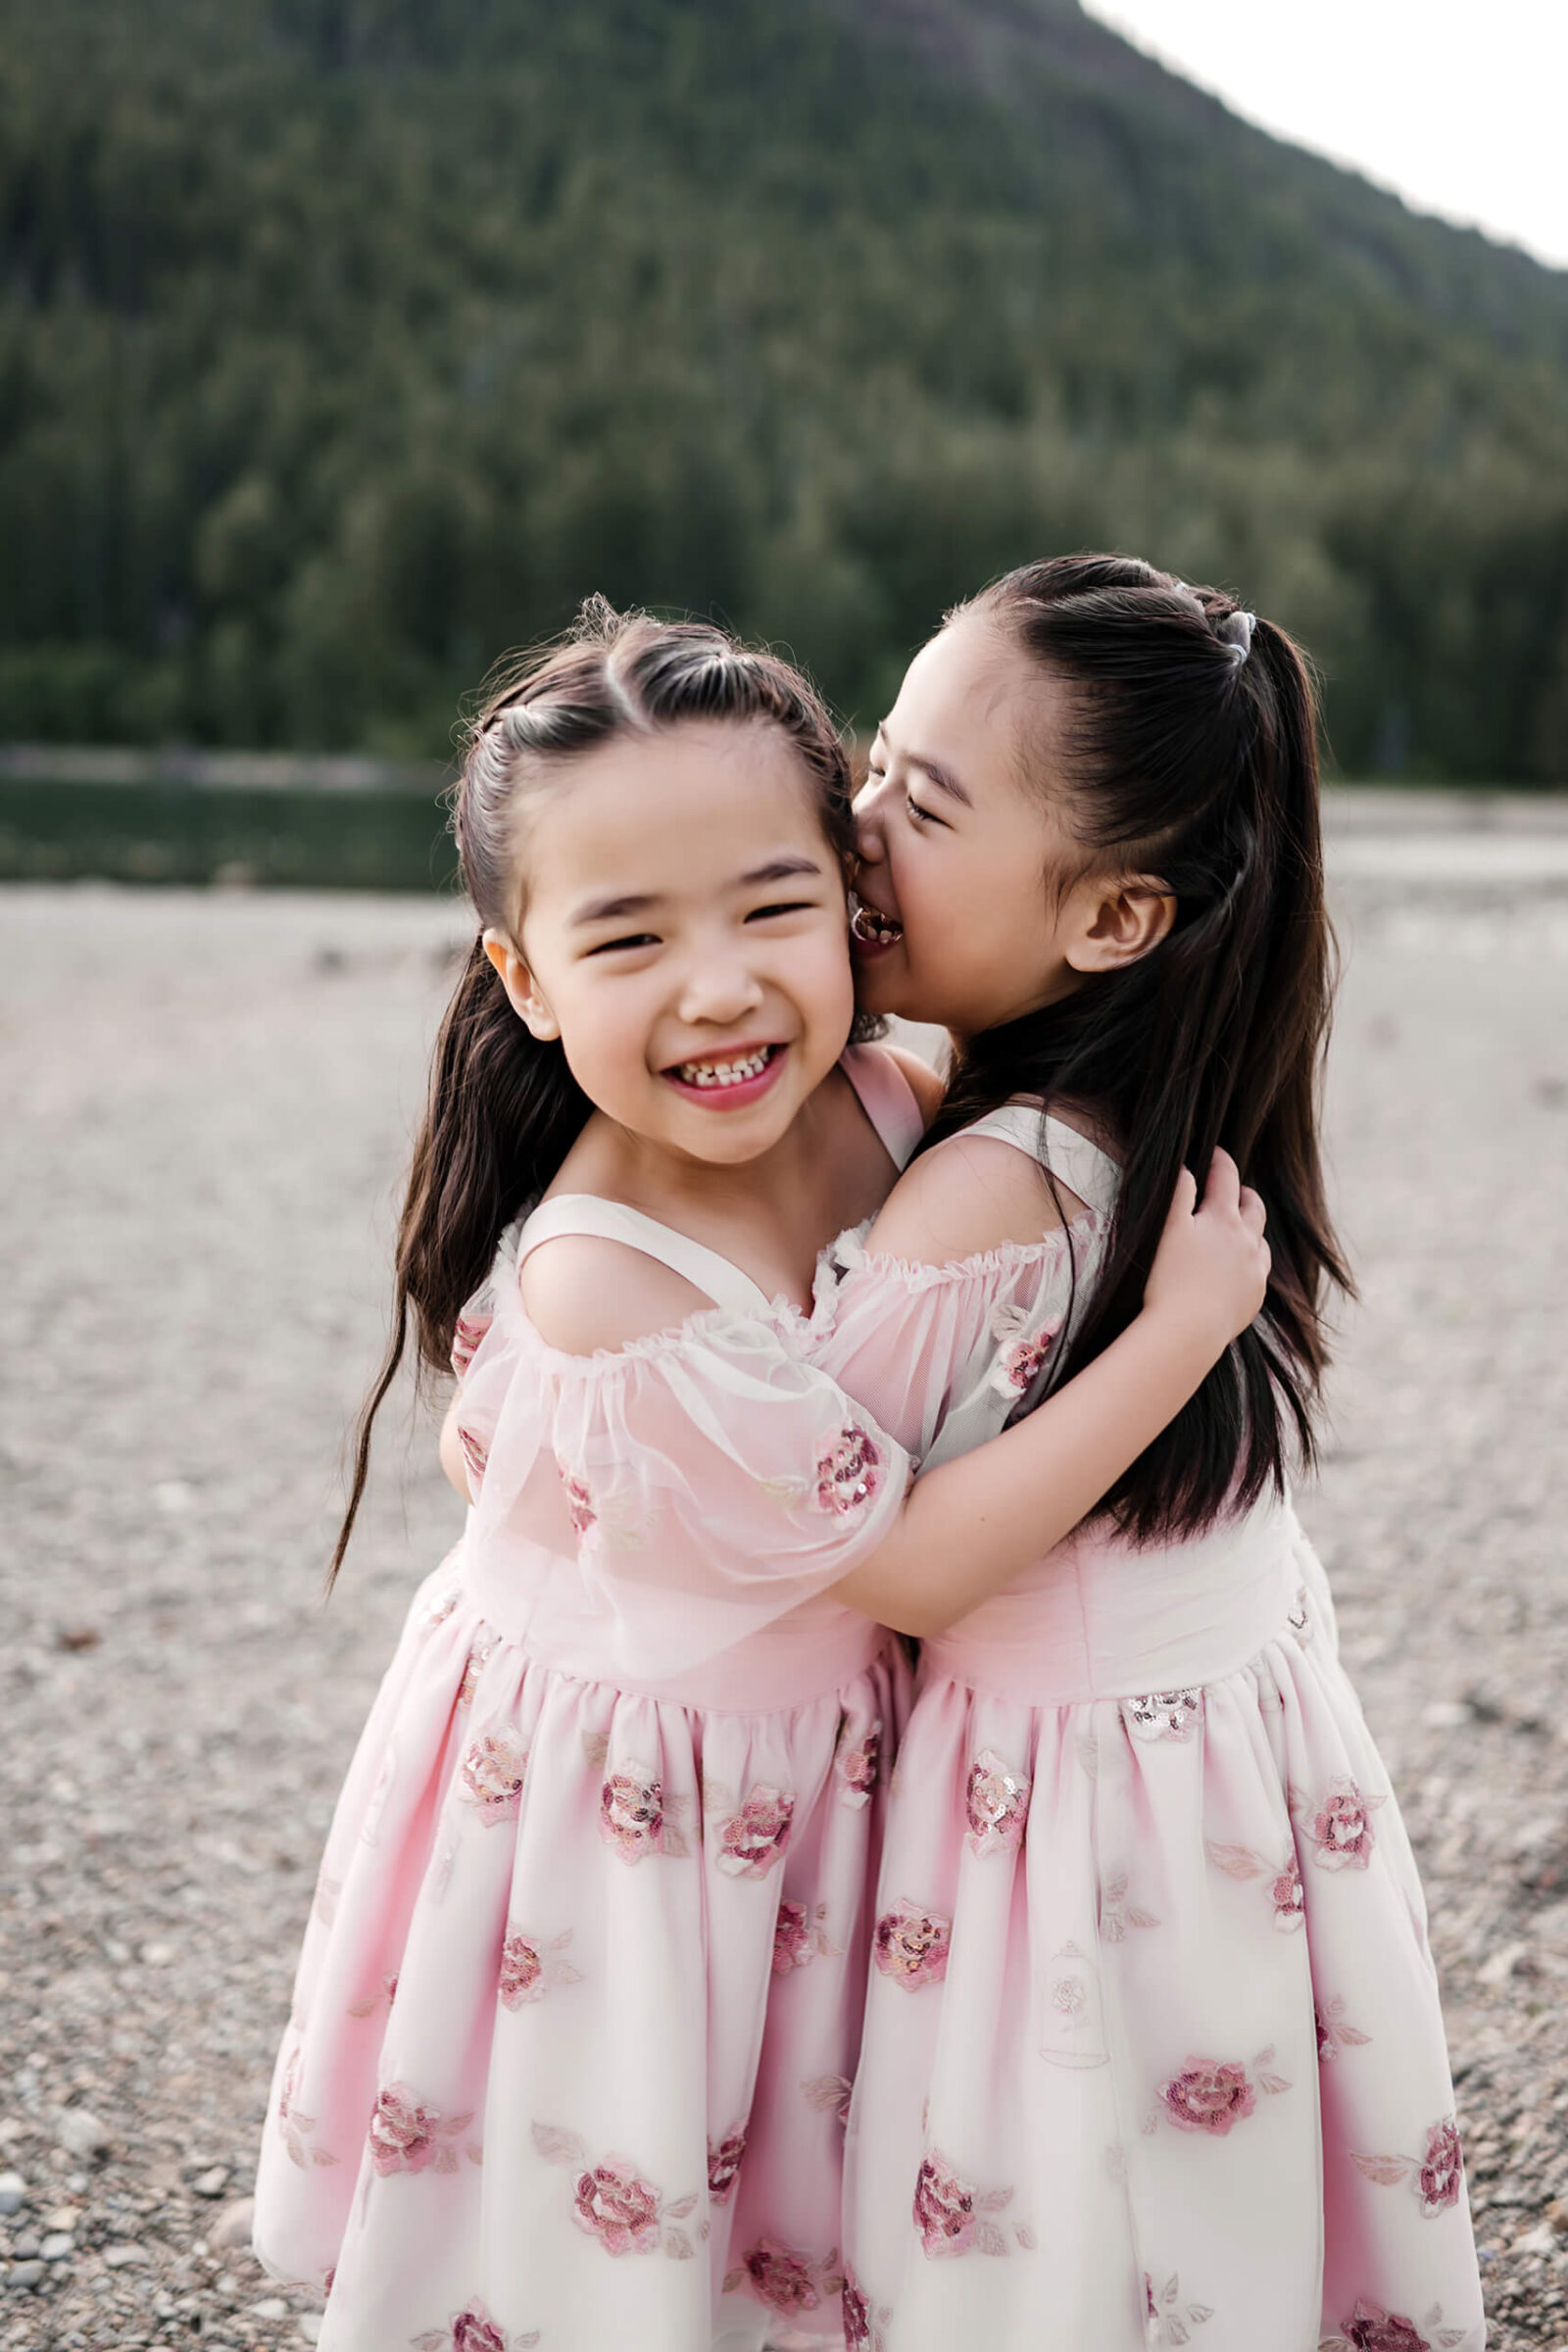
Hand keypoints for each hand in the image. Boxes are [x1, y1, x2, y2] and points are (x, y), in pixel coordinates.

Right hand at [1143, 1148, 1269, 1354]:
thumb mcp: (1167, 1227)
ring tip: (1237, 1230)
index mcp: (1224, 1218)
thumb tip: (1186, 1169)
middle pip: (1253, 1206)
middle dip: (1242, 1193)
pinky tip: (1237, 1268)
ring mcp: (1255, 1270)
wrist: (1188, 1331)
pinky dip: (1250, 1261)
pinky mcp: (1254, 1297)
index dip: (1220, 1160)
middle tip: (1231, 1190)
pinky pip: (1259, 1271)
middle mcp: (1248, 1240)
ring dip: (1250, 1228)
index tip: (1215, 1153)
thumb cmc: (1169, 1277)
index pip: (1226, 1177)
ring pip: (1260, 1240)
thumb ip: (1178, 1192)